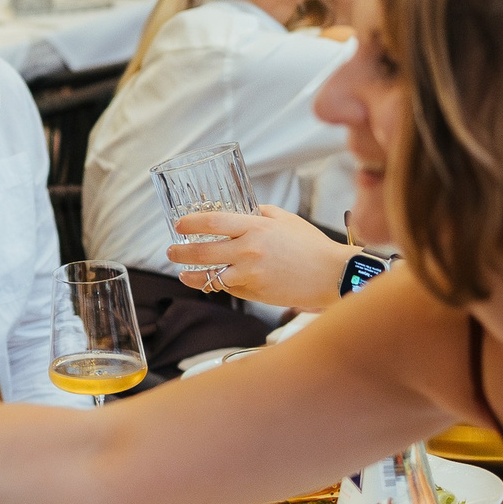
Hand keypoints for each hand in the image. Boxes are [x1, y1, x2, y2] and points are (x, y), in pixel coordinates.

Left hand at [165, 205, 349, 311]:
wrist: (331, 274)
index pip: (212, 222)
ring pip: (210, 277)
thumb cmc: (310, 245)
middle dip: (181, 252)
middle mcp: (248, 250)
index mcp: (255, 227)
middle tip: (171, 251)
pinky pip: (230, 289)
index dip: (190, 223)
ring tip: (184, 274)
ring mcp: (250, 274)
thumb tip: (242, 210)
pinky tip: (212, 283)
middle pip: (202, 252)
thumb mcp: (285, 219)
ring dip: (192, 276)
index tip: (179, 225)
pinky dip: (220, 285)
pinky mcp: (255, 293)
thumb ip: (260, 213)